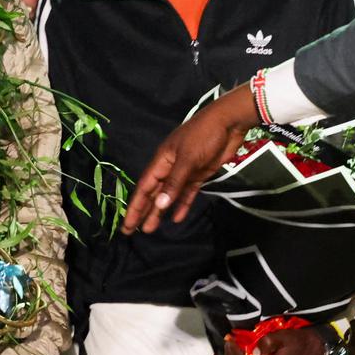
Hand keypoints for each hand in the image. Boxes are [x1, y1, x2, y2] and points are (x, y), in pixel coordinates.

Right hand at [122, 84, 258, 233]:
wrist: (228, 123)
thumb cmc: (203, 136)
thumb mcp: (188, 159)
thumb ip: (174, 183)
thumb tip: (159, 204)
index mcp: (162, 161)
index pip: (144, 187)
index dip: (135, 206)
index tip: (127, 223)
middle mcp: (169, 168)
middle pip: (153, 193)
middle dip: (142, 211)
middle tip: (131, 231)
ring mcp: (184, 172)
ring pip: (168, 196)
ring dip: (159, 211)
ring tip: (150, 229)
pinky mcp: (199, 174)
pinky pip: (187, 193)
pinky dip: (182, 204)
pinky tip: (177, 218)